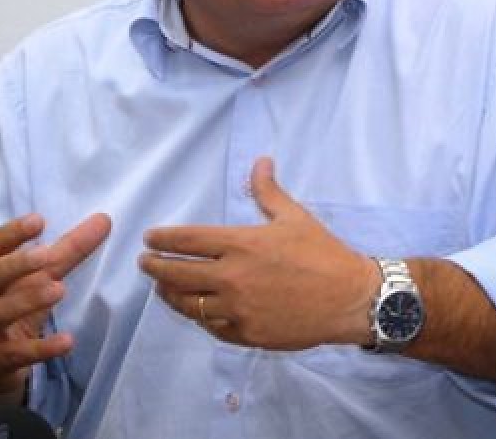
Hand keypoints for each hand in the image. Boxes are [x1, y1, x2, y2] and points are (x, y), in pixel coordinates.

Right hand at [0, 212, 110, 395]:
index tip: (38, 220)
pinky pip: (17, 353)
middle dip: (15, 265)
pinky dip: (41, 348)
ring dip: (27, 301)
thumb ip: (67, 249)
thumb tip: (105, 219)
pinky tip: (67, 341)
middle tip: (46, 255)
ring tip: (59, 289)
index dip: (12, 233)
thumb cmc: (12, 303)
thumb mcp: (36, 276)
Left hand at [139, 157, 379, 349]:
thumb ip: (269, 191)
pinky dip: (199, 317)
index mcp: (242, 244)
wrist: (351, 299)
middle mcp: (233, 278)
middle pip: (177, 275)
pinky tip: (196, 310)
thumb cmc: (323, 254)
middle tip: (145, 263)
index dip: (163, 239)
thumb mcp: (295, 217)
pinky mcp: (247, 334)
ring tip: (162, 289)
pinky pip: (211, 327)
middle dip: (155, 268)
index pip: (188, 241)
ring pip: (189, 305)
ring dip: (170, 295)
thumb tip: (261, 161)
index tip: (149, 238)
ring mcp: (238, 310)